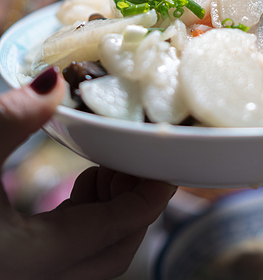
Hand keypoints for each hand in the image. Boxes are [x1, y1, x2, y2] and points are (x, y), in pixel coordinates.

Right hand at [0, 68, 175, 279]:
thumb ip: (9, 120)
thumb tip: (51, 81)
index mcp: (27, 260)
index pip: (116, 231)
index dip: (150, 194)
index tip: (167, 159)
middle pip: (113, 252)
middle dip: (133, 203)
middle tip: (132, 155)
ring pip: (93, 261)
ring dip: (110, 215)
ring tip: (105, 165)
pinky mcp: (14, 272)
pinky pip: (68, 260)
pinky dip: (85, 224)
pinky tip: (78, 186)